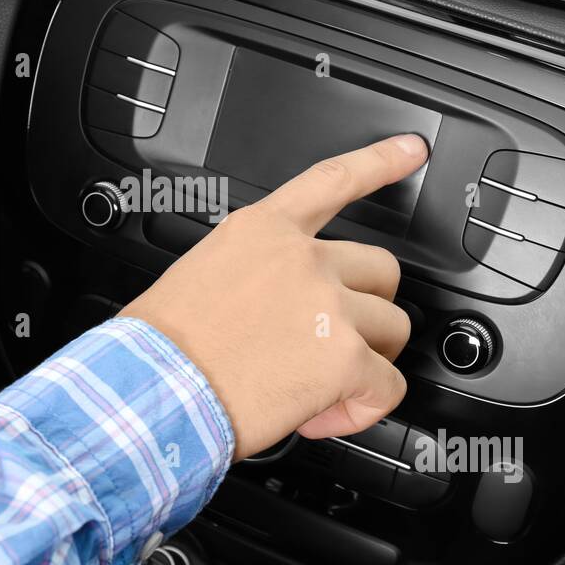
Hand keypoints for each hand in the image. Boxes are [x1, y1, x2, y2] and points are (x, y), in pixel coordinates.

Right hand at [123, 134, 428, 460]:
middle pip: (381, 269)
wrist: (153, 388)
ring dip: (369, 359)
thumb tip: (273, 306)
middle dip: (369, 307)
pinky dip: (363, 408)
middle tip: (339, 339)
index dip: (380, 161)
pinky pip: (387, 385)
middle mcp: (304, 259)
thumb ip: (252, 273)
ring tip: (326, 385)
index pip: (333, 181)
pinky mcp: (345, 358)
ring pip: (393, 327)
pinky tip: (323, 414)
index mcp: (262, 231)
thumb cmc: (161, 346)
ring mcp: (329, 305)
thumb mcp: (199, 275)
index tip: (411, 149)